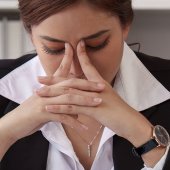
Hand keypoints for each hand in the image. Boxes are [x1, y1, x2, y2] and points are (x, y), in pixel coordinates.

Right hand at [0, 42, 105, 142]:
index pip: (62, 73)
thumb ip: (62, 108)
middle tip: (103, 87)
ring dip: (85, 101)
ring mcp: (43, 101)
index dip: (72, 62)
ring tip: (99, 103)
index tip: (85, 58)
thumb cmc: (29, 118)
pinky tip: (84, 127)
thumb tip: (78, 112)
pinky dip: (74, 121)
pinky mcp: (41, 113)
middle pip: (70, 85)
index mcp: (46, 88)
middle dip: (87, 85)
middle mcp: (46, 91)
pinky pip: (61, 116)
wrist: (11, 126)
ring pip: (68, 98)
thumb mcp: (46, 110)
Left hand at [38, 40, 153, 147]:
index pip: (88, 66)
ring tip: (38, 92)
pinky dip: (59, 107)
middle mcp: (96, 88)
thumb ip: (96, 95)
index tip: (70, 46)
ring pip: (69, 94)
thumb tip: (88, 93)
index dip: (80, 56)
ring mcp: (94, 98)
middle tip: (38, 78)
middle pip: (71, 81)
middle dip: (53, 79)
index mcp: (100, 84)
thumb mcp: (108, 100)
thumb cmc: (120, 113)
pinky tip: (48, 108)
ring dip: (52, 93)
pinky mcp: (93, 110)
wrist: (131, 122)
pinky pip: (73, 108)